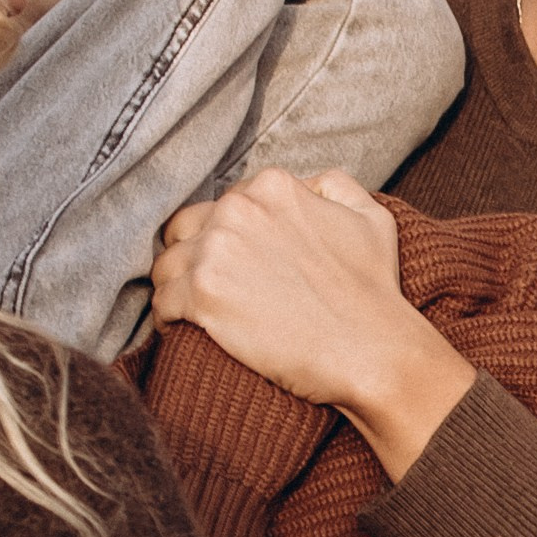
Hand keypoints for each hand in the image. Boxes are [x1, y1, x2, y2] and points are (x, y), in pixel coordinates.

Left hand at [152, 169, 475, 477]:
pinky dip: (168, 319)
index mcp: (272, 187)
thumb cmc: (374, 290)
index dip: (225, 236)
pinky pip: (162, 303)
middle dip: (194, 257)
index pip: (223, 204)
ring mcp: (216, 252)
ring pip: (166, 265)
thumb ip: (333, 186)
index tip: (234, 265)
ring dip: (177, 288)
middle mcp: (238, 210)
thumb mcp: (371, 216)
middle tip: (210, 289)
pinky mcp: (202, 295)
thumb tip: (305, 184)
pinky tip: (184, 331)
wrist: (371, 351)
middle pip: (186, 230)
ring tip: (192, 313)